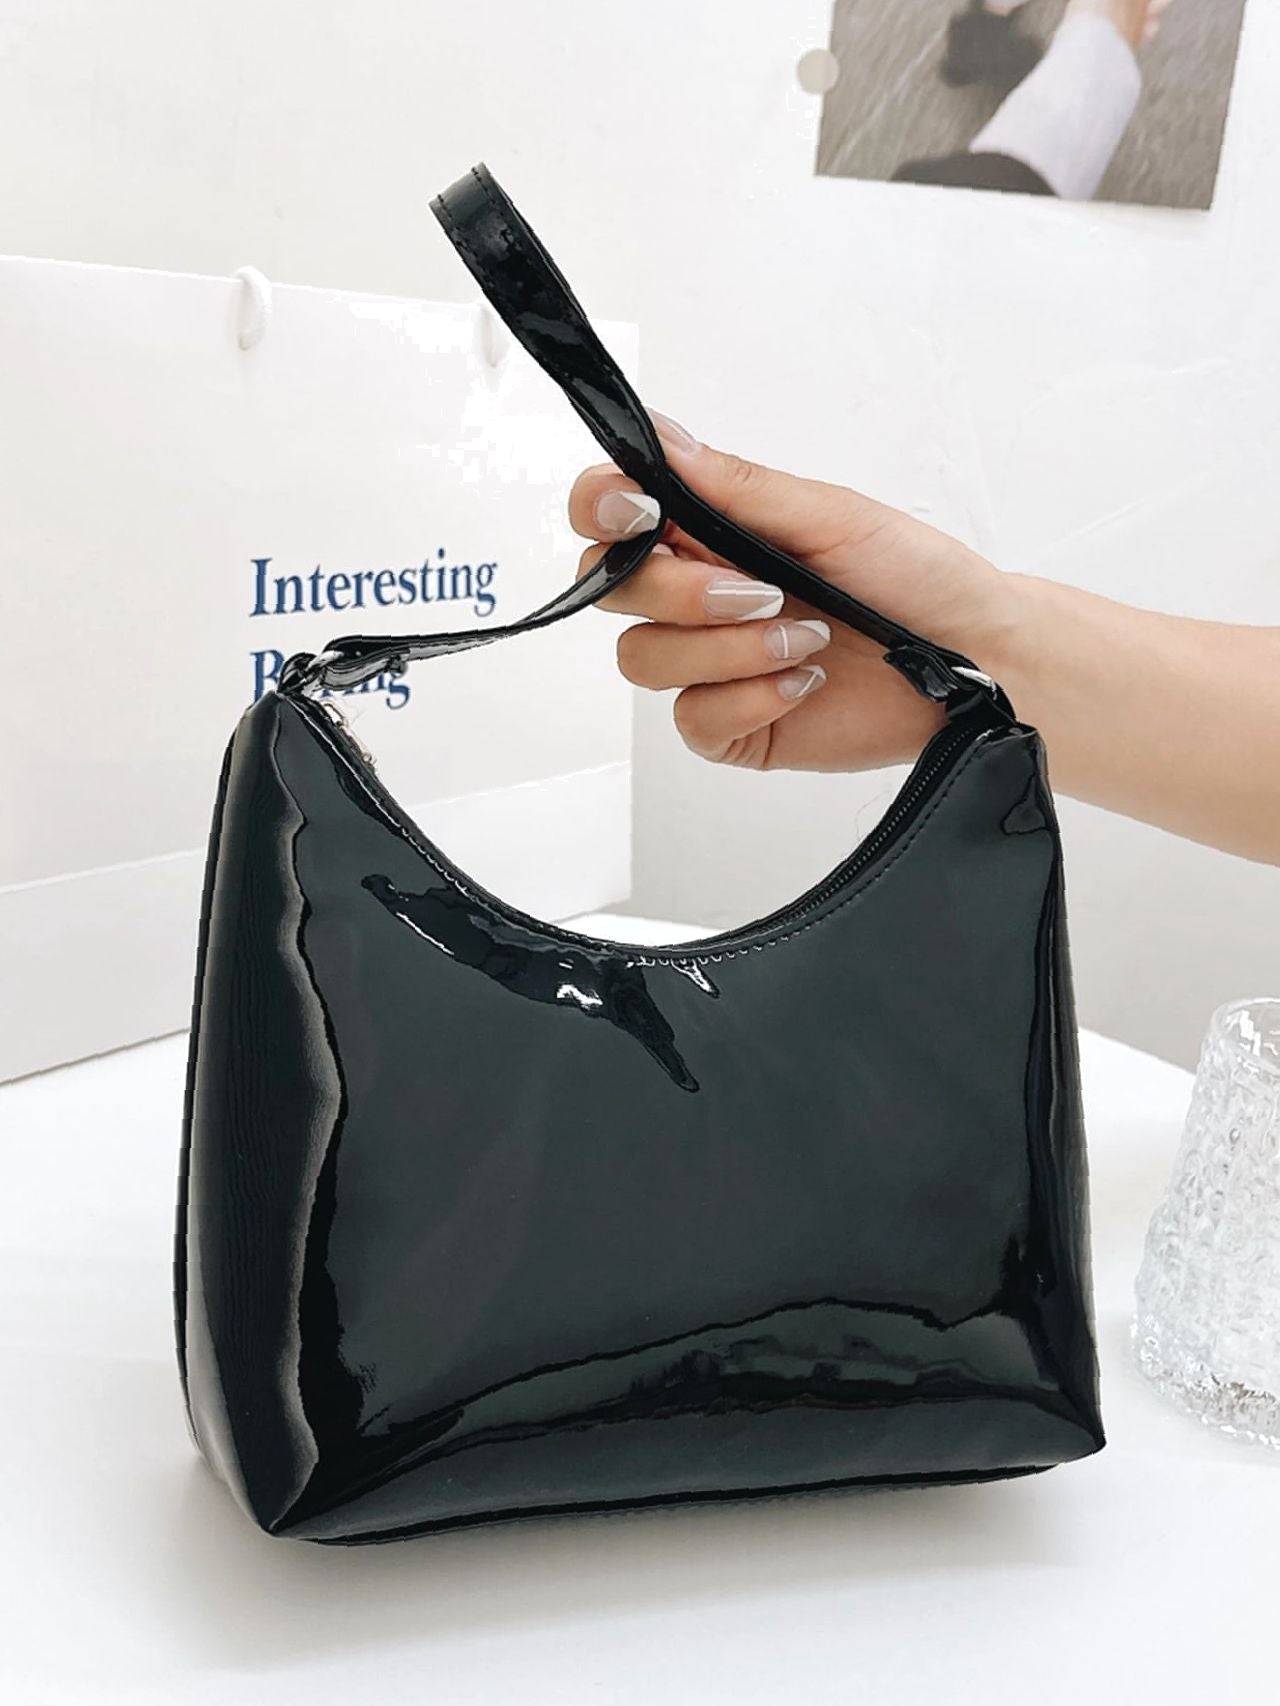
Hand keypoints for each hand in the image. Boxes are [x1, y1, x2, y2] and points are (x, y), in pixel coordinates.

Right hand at [570, 414, 1015, 771]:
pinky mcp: (732, 725)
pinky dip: (749, 698)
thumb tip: (662, 439)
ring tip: (804, 640)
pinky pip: (692, 719)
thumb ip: (738, 486)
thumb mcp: (831, 516)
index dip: (601, 509)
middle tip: (760, 593)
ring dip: (726, 650)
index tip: (641, 514)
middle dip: (677, 592)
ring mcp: (710, 664)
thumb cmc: (918, 577)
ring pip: (644, 659)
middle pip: (611, 590)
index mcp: (710, 531)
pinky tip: (802, 683)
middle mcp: (698, 595)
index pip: (610, 514)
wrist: (975, 660)